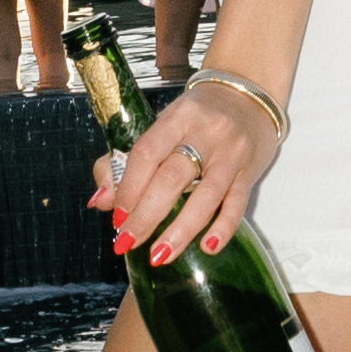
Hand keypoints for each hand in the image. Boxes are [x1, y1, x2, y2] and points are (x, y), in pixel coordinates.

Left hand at [91, 75, 274, 269]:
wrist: (248, 95)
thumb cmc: (197, 116)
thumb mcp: (162, 125)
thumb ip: (125, 162)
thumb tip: (100, 201)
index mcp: (178, 117)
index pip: (147, 152)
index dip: (128, 187)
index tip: (116, 215)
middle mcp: (207, 133)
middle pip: (173, 178)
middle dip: (147, 215)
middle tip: (127, 241)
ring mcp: (232, 153)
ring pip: (206, 196)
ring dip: (180, 230)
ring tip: (159, 256)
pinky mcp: (250, 172)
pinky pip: (237, 204)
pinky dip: (223, 228)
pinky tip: (206, 248)